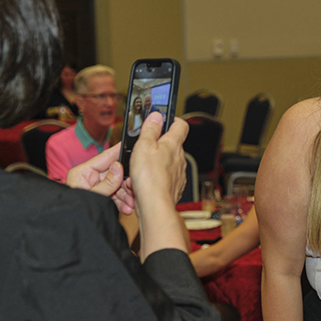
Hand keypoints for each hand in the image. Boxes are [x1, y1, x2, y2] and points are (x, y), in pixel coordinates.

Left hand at [65, 143, 134, 213]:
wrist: (66, 227)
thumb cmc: (74, 211)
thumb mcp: (92, 196)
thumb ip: (107, 183)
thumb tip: (118, 166)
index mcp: (83, 172)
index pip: (105, 157)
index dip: (119, 151)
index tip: (132, 145)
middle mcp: (89, 177)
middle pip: (114, 173)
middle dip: (126, 183)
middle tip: (134, 189)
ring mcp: (95, 187)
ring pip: (116, 186)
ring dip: (126, 195)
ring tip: (131, 204)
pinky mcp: (99, 197)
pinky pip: (113, 196)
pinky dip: (121, 203)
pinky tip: (126, 208)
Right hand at [130, 113, 189, 259]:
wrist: (155, 205)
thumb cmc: (150, 176)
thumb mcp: (144, 145)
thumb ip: (150, 129)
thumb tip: (156, 115)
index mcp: (173, 144)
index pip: (180, 125)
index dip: (172, 120)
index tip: (163, 119)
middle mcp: (180, 158)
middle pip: (172, 145)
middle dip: (158, 145)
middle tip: (142, 148)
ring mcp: (179, 173)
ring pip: (167, 163)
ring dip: (154, 163)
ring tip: (140, 169)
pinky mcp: (174, 186)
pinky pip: (165, 178)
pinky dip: (155, 178)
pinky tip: (144, 181)